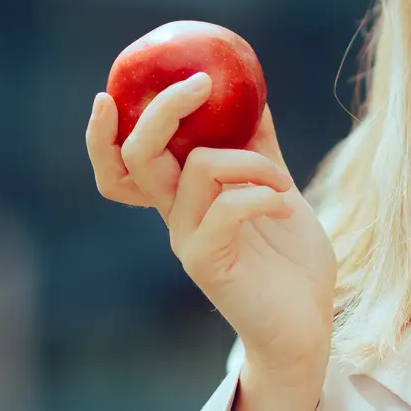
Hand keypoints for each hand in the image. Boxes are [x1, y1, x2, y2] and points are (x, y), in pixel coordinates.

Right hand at [86, 76, 335, 382]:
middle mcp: (173, 217)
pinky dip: (263, 192)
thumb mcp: (276, 188)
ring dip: (251, 160)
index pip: (120, 166)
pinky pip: (227, 205)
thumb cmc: (292, 261)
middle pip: (138, 155)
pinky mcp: (207, 263)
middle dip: (163, 110)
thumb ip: (258, 147)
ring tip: (284, 182)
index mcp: (182, 198)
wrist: (308, 326)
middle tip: (201, 84)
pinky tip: (286, 205)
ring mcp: (186, 241)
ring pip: (198, 168)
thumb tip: (252, 94)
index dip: (102, 134)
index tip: (109, 93)